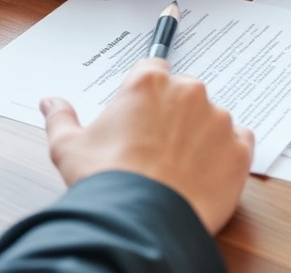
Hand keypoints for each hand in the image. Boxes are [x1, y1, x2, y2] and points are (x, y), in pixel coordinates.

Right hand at [41, 58, 253, 234]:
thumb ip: (61, 117)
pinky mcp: (241, 148)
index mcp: (149, 82)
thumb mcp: (68, 147)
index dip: (147, 90)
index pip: (153, 68)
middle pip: (184, 93)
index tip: (143, 106)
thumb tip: (50, 102)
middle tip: (154, 146)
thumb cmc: (106, 181)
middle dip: (173, 114)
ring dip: (200, 134)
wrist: (141, 222)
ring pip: (212, 118)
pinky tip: (205, 173)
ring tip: (177, 167)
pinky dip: (226, 154)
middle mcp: (189, 92)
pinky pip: (239, 142)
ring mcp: (219, 119)